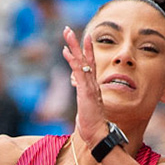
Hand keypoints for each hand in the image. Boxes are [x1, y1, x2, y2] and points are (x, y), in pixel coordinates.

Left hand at [60, 25, 108, 148]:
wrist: (98, 134)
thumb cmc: (92, 126)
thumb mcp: (86, 112)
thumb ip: (85, 106)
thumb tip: (83, 109)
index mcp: (92, 87)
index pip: (89, 65)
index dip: (85, 52)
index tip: (81, 40)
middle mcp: (92, 83)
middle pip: (85, 58)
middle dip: (77, 43)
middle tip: (68, 30)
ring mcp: (89, 86)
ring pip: (82, 61)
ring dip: (73, 46)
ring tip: (66, 32)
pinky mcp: (85, 91)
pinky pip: (78, 72)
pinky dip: (72, 61)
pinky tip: (65, 51)